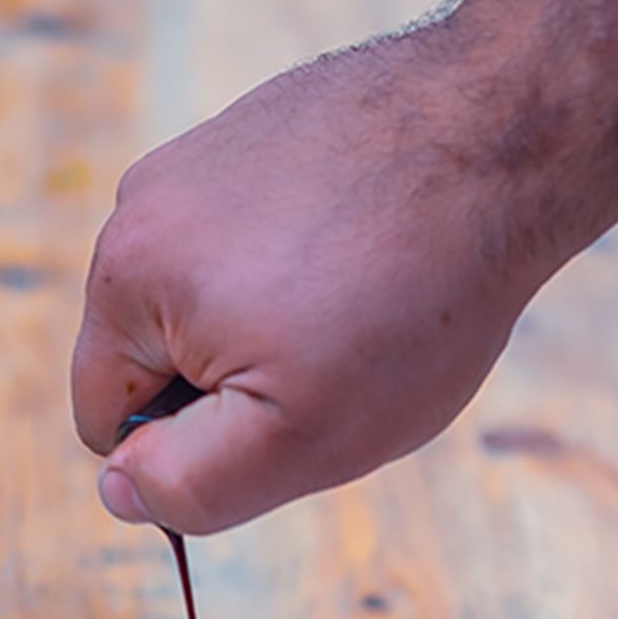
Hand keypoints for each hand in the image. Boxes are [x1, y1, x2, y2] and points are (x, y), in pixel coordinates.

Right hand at [71, 28, 551, 534]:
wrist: (509, 130)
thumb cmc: (409, 296)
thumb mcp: (296, 437)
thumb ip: (191, 484)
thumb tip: (119, 492)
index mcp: (124, 279)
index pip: (107, 421)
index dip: (191, 454)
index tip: (284, 420)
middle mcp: (141, 202)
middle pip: (158, 356)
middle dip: (233, 384)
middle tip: (336, 363)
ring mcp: (202, 154)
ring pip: (210, 300)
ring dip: (274, 323)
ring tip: (364, 301)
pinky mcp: (262, 126)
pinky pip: (257, 237)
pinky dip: (309, 261)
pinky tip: (376, 250)